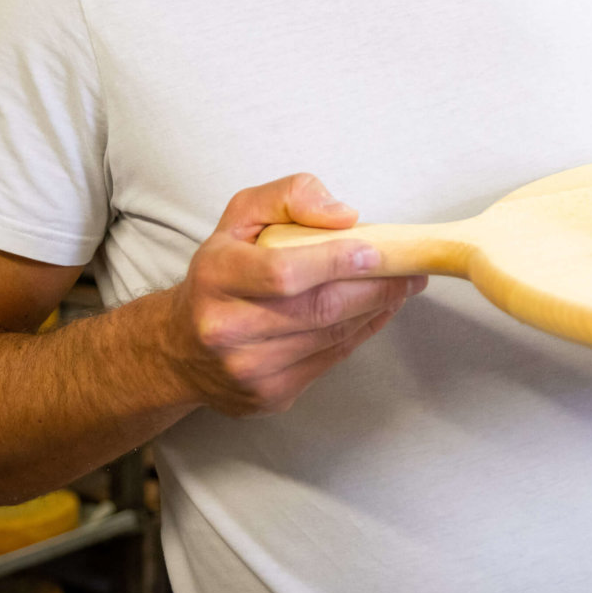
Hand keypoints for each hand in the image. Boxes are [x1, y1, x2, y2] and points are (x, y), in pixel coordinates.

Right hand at [155, 173, 423, 416]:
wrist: (180, 348)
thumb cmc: (221, 272)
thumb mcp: (241, 216)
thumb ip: (289, 196)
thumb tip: (343, 216)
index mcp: (216, 277)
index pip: (283, 272)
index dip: (334, 262)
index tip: (375, 250)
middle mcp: (226, 328)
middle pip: (317, 309)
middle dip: (375, 287)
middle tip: (411, 267)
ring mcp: (248, 369)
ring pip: (331, 337)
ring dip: (376, 309)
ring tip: (403, 285)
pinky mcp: (269, 396)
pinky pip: (330, 360)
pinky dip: (360, 332)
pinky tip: (376, 311)